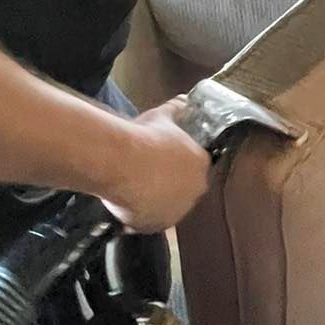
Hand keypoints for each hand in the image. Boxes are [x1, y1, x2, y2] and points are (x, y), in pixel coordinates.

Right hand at [103, 98, 211, 232]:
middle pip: (183, 189)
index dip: (178, 164)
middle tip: (146, 173)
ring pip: (167, 207)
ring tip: (134, 187)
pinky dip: (139, 214)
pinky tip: (126, 201)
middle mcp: (195, 191)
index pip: (196, 167)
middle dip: (168, 184)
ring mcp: (176, 211)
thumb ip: (176, 109)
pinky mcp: (156, 225)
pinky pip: (148, 220)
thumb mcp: (162, 116)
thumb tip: (183, 100)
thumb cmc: (144, 137)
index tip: (162, 160)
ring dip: (155, 200)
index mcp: (201, 165)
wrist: (122, 162)